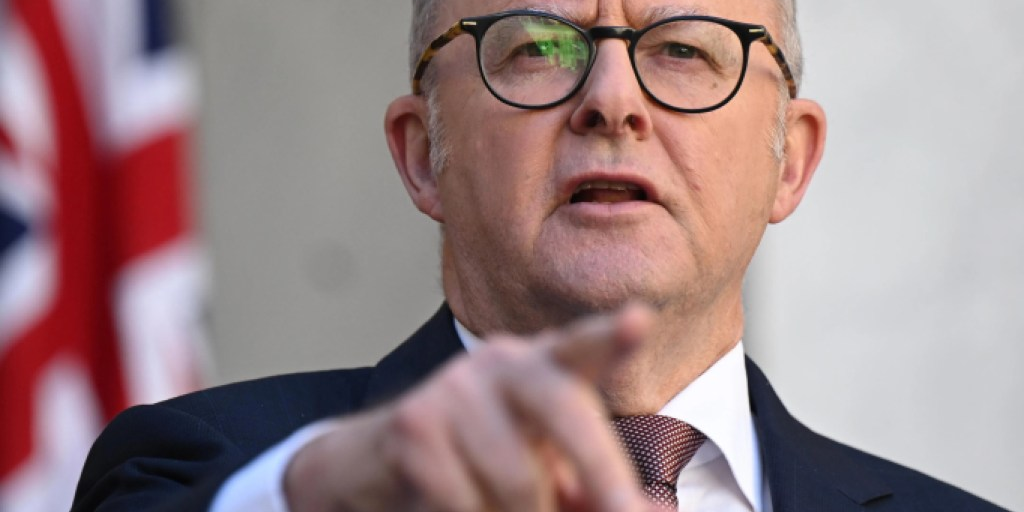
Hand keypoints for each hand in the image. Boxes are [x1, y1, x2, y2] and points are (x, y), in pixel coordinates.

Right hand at [284, 304, 656, 511]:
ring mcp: (455, 387)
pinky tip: (455, 507)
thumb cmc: (478, 461)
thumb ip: (589, 486)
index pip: (582, 346)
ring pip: (518, 478)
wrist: (377, 463)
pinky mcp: (414, 424)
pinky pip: (463, 501)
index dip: (610, 337)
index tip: (638, 322)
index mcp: (544, 368)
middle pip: (562, 407)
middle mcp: (502, 364)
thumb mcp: (540, 468)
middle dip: (601, 470)